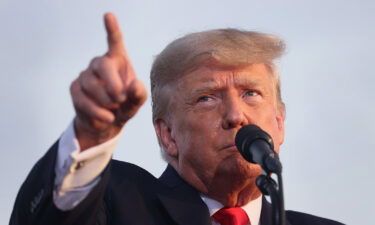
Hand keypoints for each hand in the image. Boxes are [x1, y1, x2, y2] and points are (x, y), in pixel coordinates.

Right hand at [70, 13, 146, 150]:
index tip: (109, 15)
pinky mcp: (75, 89)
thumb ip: (139, 94)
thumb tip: (134, 85)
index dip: (112, 29)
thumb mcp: (136, 102)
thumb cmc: (125, 106)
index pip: (114, 42)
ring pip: (92, 85)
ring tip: (115, 107)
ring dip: (107, 101)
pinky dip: (98, 112)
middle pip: (102, 65)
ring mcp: (85, 75)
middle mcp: (100, 63)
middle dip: (113, 85)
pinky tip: (108, 117)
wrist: (108, 123)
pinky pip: (84, 100)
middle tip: (121, 98)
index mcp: (118, 60)